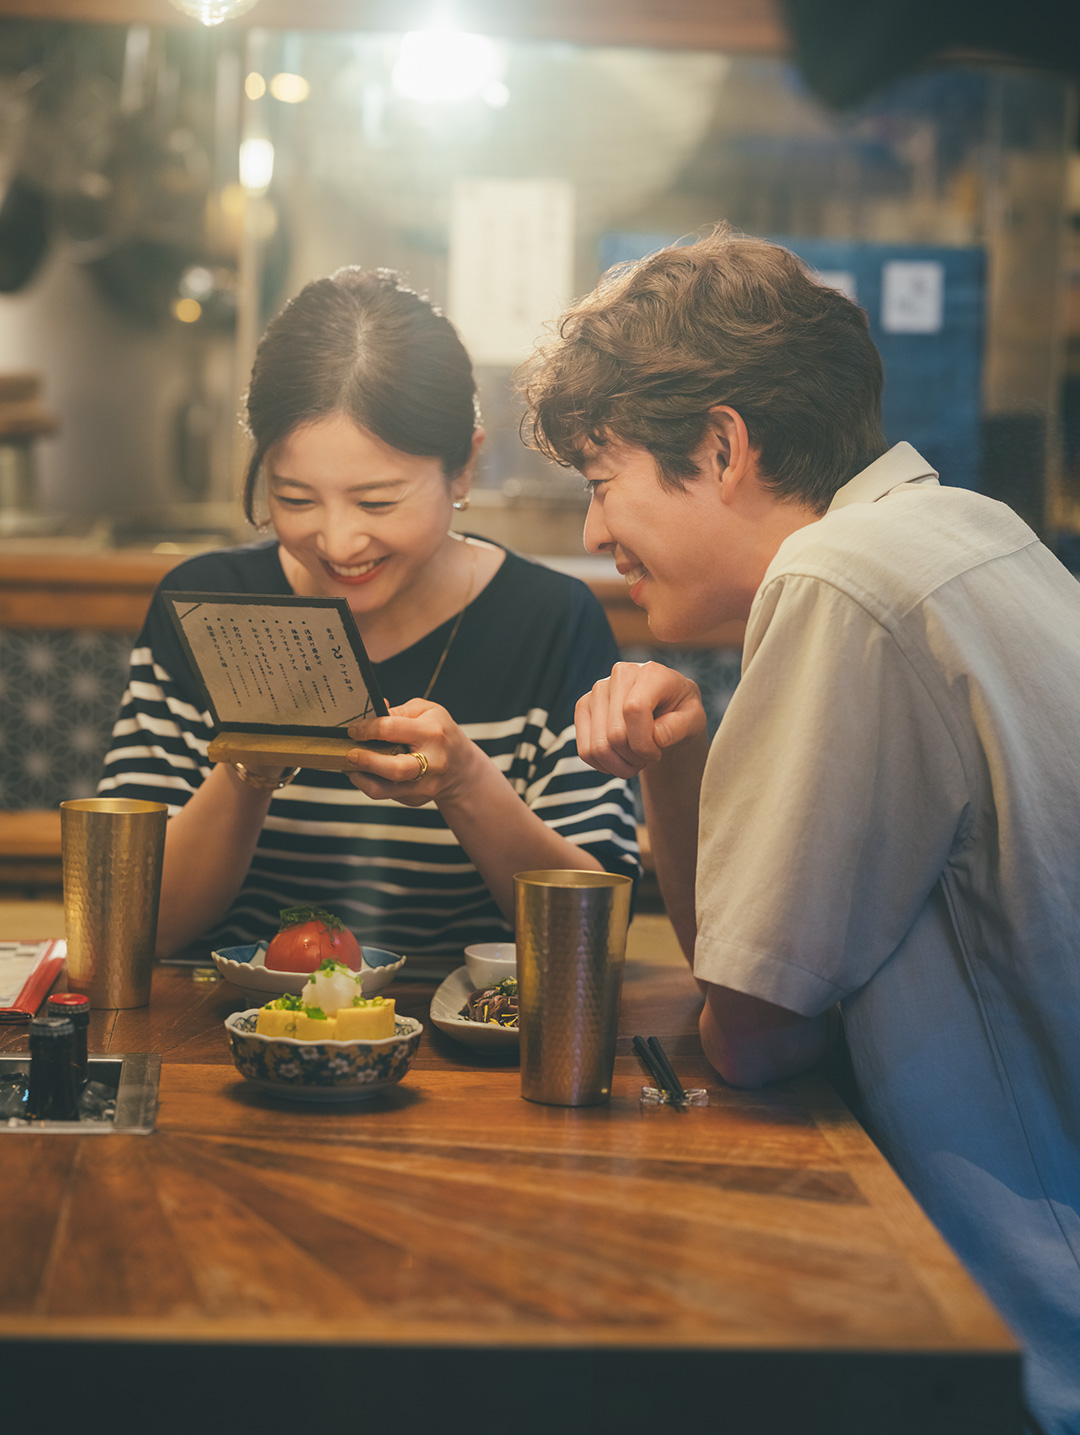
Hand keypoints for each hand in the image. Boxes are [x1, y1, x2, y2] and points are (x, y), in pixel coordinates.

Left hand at [345, 699, 481, 806]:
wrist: (462, 768)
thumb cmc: (442, 734)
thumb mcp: (428, 712)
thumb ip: (399, 711)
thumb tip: (372, 714)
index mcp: (432, 733)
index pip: (391, 729)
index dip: (367, 728)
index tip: (354, 729)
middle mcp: (431, 762)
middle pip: (394, 768)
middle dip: (366, 761)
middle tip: (350, 753)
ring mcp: (424, 785)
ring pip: (384, 790)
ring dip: (361, 778)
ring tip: (350, 766)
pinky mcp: (415, 799)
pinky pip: (385, 794)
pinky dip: (370, 782)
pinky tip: (366, 772)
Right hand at [575, 661, 705, 777]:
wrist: (666, 709)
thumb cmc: (681, 712)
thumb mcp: (694, 720)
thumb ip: (679, 727)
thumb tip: (656, 737)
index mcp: (651, 673)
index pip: (634, 710)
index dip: (644, 743)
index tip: (657, 753)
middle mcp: (620, 675)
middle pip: (614, 733)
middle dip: (634, 758)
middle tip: (648, 758)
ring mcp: (598, 690)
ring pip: (597, 746)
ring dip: (619, 765)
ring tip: (635, 760)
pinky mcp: (583, 705)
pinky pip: (584, 749)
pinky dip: (603, 764)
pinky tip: (619, 759)